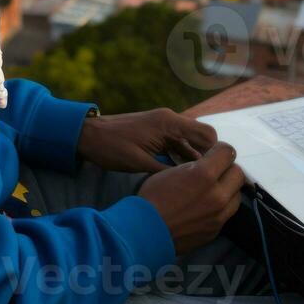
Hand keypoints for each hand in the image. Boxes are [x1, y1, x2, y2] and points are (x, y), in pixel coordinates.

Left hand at [75, 107, 217, 173]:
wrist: (88, 135)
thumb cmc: (112, 148)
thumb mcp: (140, 164)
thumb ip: (167, 171)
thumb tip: (191, 183)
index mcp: (169, 123)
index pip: (206, 134)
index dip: (215, 154)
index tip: (216, 175)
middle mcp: (170, 120)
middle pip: (202, 137)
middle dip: (208, 157)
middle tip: (209, 181)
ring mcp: (164, 124)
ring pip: (191, 141)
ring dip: (196, 158)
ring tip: (199, 181)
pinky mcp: (157, 131)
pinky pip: (178, 143)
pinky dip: (183, 156)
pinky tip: (182, 174)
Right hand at [138, 142, 245, 253]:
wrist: (146, 232)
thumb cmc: (153, 197)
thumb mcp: (171, 171)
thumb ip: (194, 166)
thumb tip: (206, 164)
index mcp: (204, 175)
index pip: (228, 152)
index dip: (220, 150)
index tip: (214, 153)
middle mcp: (217, 195)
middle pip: (238, 173)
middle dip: (227, 169)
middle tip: (215, 171)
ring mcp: (219, 215)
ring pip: (237, 195)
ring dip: (228, 189)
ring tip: (213, 190)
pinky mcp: (216, 230)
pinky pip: (227, 213)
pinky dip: (221, 207)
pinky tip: (207, 207)